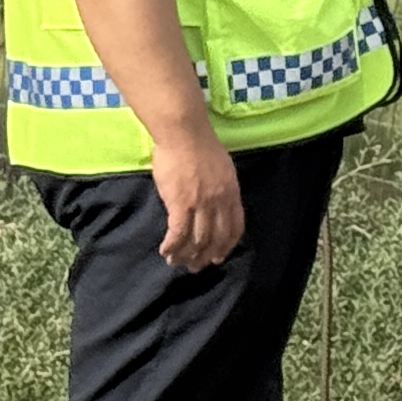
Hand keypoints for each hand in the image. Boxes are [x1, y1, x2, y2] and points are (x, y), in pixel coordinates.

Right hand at [153, 131, 244, 272]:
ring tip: (177, 262)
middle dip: (205, 256)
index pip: (235, 227)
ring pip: (196, 239)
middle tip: (195, 267)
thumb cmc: (199, 145)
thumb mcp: (222, 168)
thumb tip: (217, 205)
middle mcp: (219, 201)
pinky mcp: (180, 203)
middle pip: (216, 238)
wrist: (183, 132)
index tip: (218, 256)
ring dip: (186, 255)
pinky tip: (166, 251)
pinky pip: (178, 232)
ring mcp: (201, 203)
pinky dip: (172, 246)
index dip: (227, 245)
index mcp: (232, 192)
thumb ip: (222, 188)